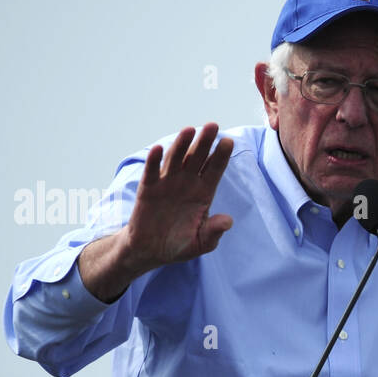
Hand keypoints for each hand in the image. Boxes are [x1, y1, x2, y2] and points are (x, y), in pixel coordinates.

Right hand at [124, 124, 234, 270]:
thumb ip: (213, 231)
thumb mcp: (201, 243)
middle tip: (212, 125)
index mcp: (204, 193)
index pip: (214, 170)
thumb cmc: (180, 245)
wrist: (151, 251)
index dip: (221, 156)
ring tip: (189, 130)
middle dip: (205, 142)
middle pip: (197, 158)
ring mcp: (167, 184)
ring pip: (176, 159)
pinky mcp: (148, 189)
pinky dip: (154, 160)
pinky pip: (152, 172)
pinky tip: (158, 149)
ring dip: (181, 144)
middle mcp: (187, 183)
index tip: (228, 141)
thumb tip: (228, 221)